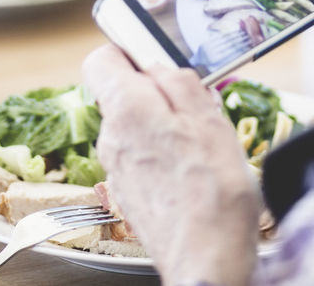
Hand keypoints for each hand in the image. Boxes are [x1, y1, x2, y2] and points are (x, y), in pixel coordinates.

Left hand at [83, 46, 258, 285]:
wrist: (205, 260)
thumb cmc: (212, 192)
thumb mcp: (208, 117)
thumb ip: (177, 81)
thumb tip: (158, 66)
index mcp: (126, 109)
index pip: (100, 59)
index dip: (127, 52)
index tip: (156, 59)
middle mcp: (111, 137)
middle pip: (124, 95)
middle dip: (158, 95)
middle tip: (197, 109)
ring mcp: (117, 169)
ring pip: (136, 128)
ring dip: (165, 128)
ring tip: (201, 147)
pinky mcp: (130, 194)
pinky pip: (143, 159)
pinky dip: (164, 158)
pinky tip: (194, 174)